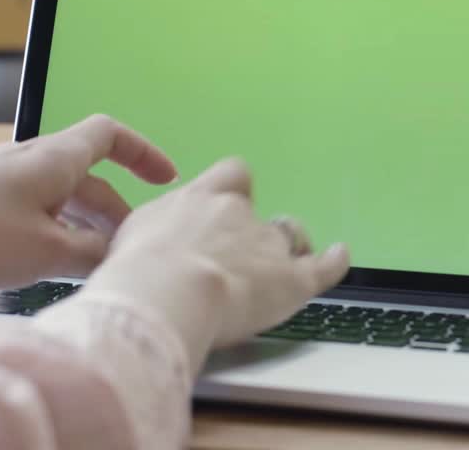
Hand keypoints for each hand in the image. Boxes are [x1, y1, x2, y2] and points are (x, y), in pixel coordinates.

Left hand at [0, 114, 176, 297]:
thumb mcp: (47, 251)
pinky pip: (33, 214)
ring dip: (84, 228)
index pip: (110, 135)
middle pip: (88, 177)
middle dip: (115, 212)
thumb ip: (92, 253)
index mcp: (53, 158)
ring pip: (60, 200)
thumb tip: (120, 256)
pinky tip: (52, 270)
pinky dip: (54, 235)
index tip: (166, 178)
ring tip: (94, 267)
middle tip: (129, 249)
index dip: (142, 152)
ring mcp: (3, 183)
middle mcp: (30, 161)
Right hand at [85, 158, 349, 370]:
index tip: (228, 205)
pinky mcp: (292, 280)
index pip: (230, 177)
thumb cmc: (135, 271)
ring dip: (287, 249)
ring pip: (288, 237)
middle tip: (239, 258)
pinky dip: (334, 261)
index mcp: (200, 199)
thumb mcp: (128, 239)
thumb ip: (149, 233)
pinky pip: (323, 266)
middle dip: (253, 232)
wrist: (167, 291)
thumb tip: (144, 243)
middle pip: (259, 213)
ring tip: (280, 268)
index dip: (234, 191)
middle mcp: (238, 214)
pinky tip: (340, 256)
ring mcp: (268, 244)